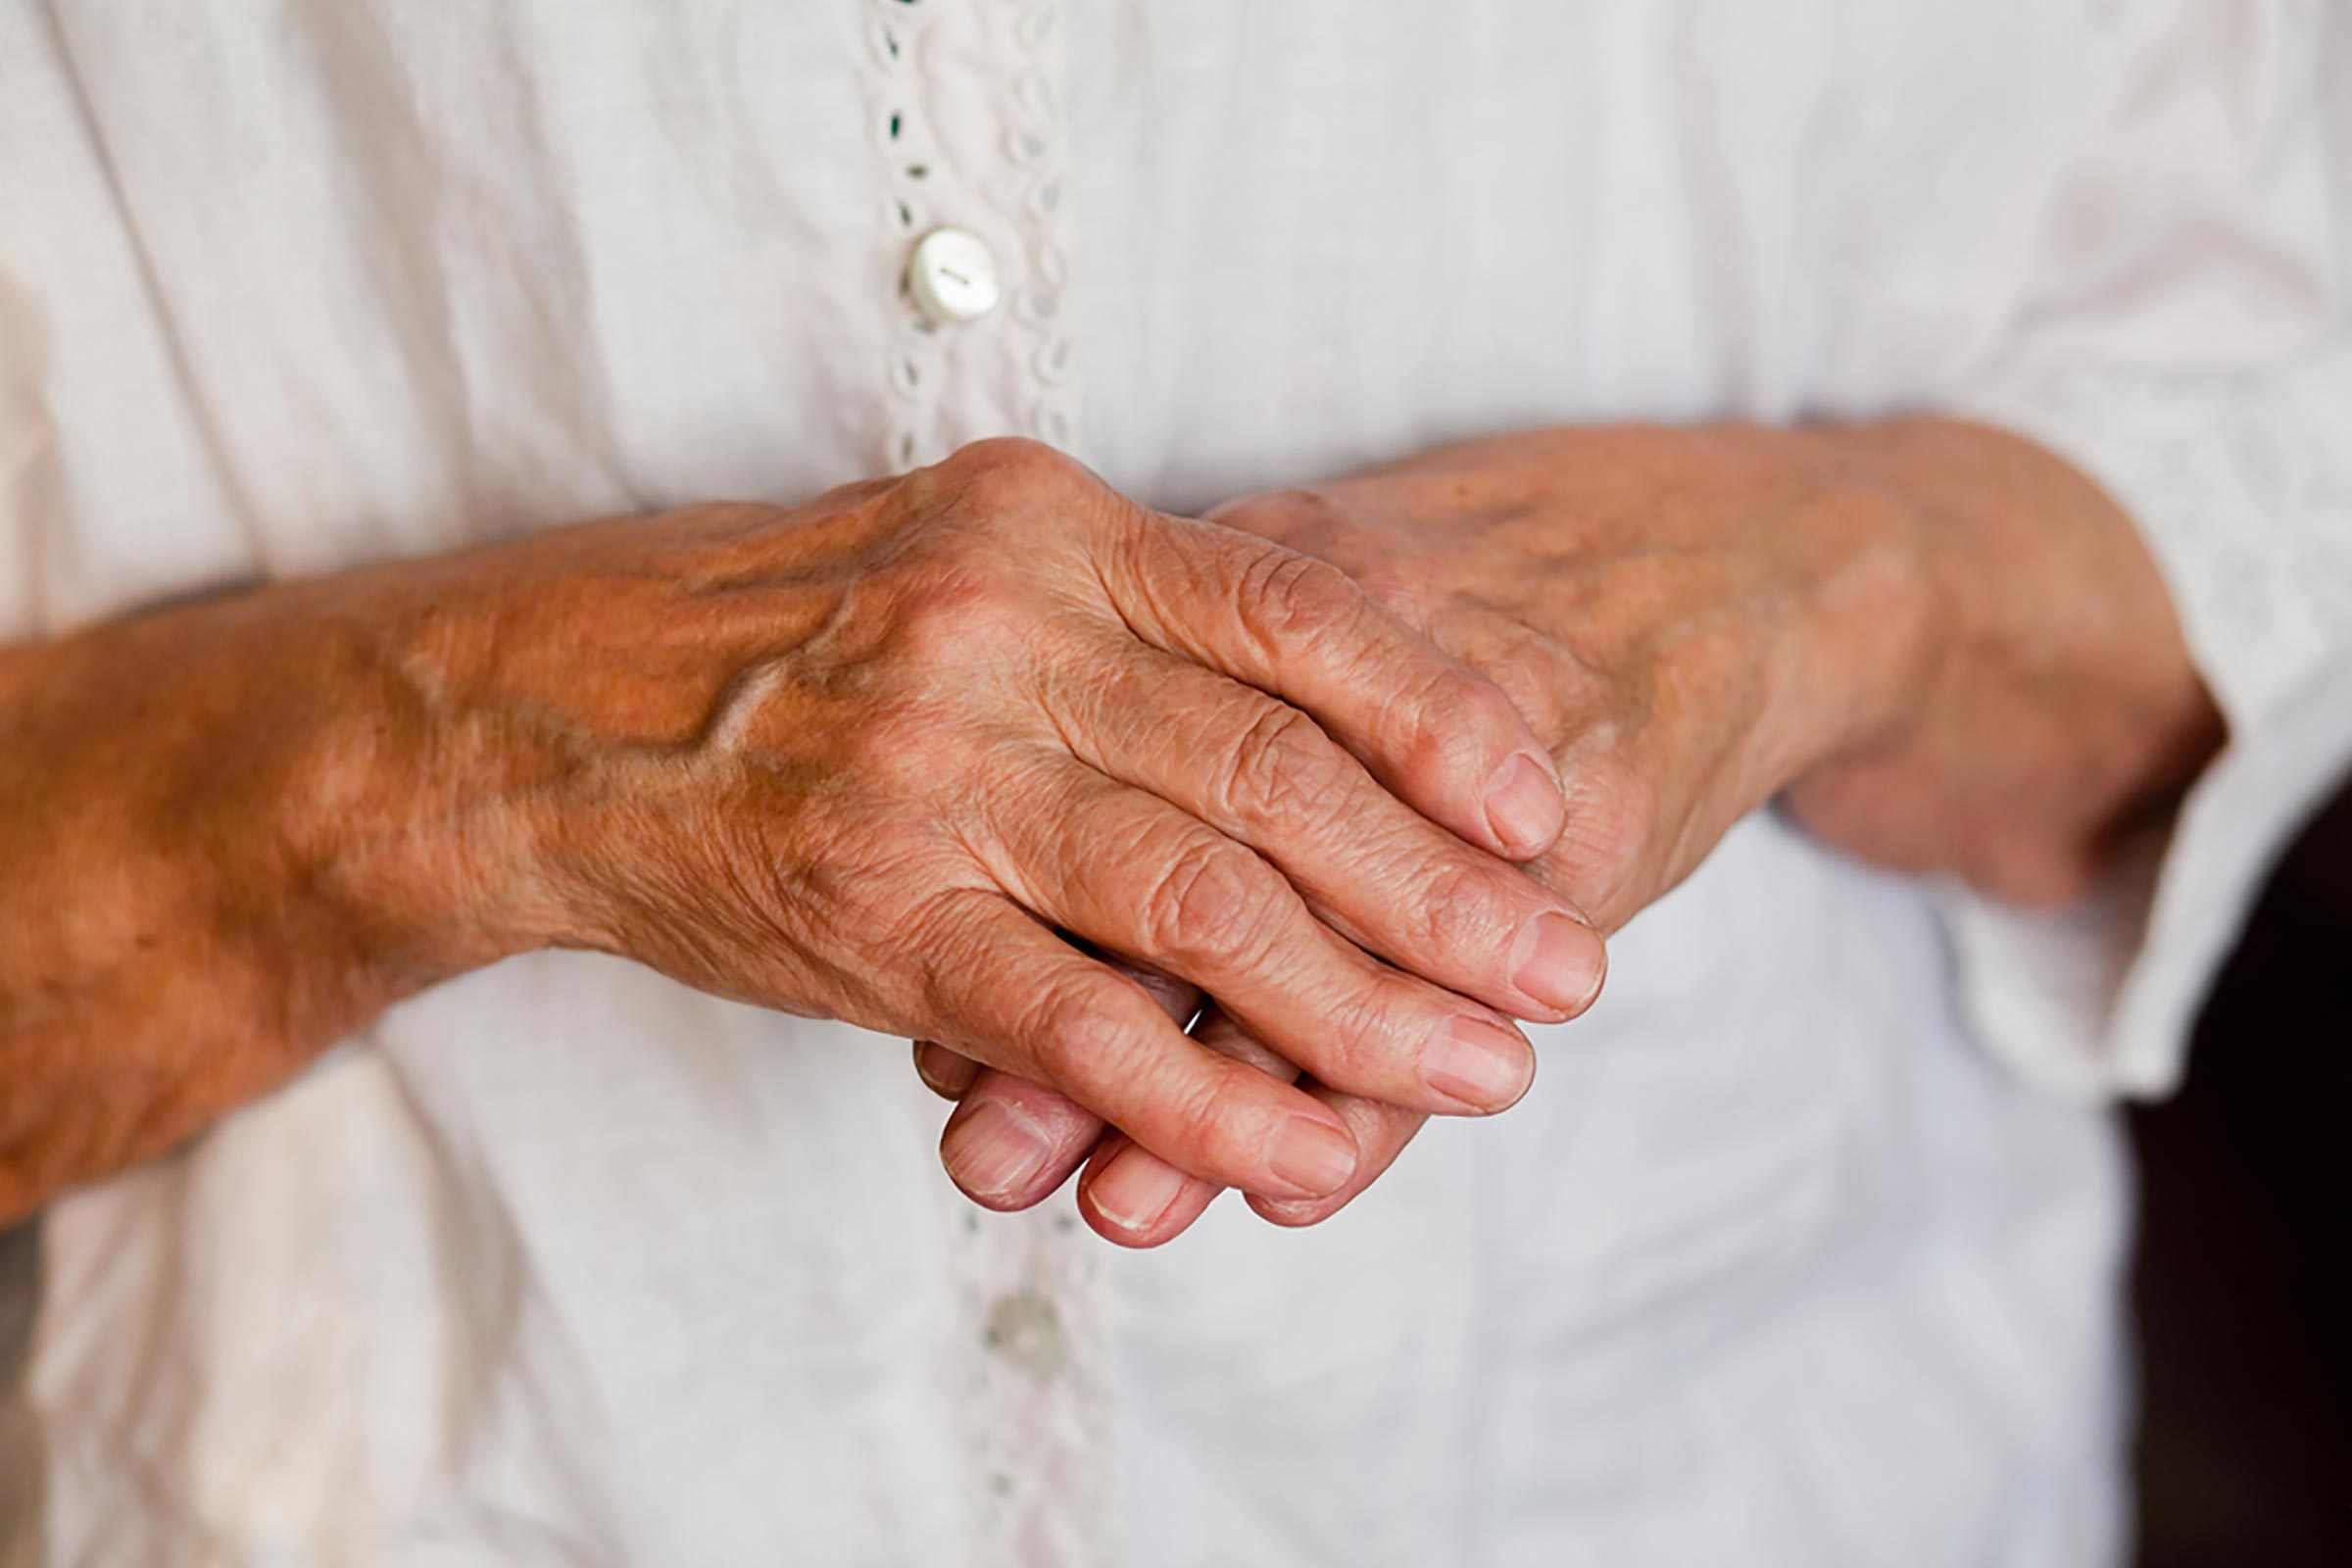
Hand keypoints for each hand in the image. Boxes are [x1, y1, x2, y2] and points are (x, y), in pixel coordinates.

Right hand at [0, 437, 1608, 1216]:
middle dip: (1444, 894)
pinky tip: (1307, 1158)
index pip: (1292, 619)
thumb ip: (1130, 609)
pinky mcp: (875, 920)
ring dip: (1363, 1010)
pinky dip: (1204, 1103)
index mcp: (1045, 525)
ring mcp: (934, 779)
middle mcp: (1000, 633)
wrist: (548, 714)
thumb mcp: (963, 556)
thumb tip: (1337, 686)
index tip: (1541, 807)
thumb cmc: (787, 635)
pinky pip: (1075, 1028)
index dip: (1438, 722)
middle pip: (1276, 779)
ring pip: (1203, 910)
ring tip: (1484, 1073)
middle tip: (1562, 972)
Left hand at [926, 420, 2217, 1243]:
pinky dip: (1374, 1100)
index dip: (1012, 920)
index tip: (933, 1051)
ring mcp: (1472, 730)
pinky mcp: (1587, 810)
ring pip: (1315, 941)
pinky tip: (1296, 1189)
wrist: (1715, 556)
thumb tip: (989, 949)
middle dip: (1079, 1028)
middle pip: (1187, 862)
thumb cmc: (1476, 608)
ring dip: (1211, 1089)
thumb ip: (1172, 745)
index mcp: (1254, 586)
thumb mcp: (1315, 628)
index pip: (1106, 781)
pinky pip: (1445, 987)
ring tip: (1119, 1209)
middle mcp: (1348, 651)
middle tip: (990, 1159)